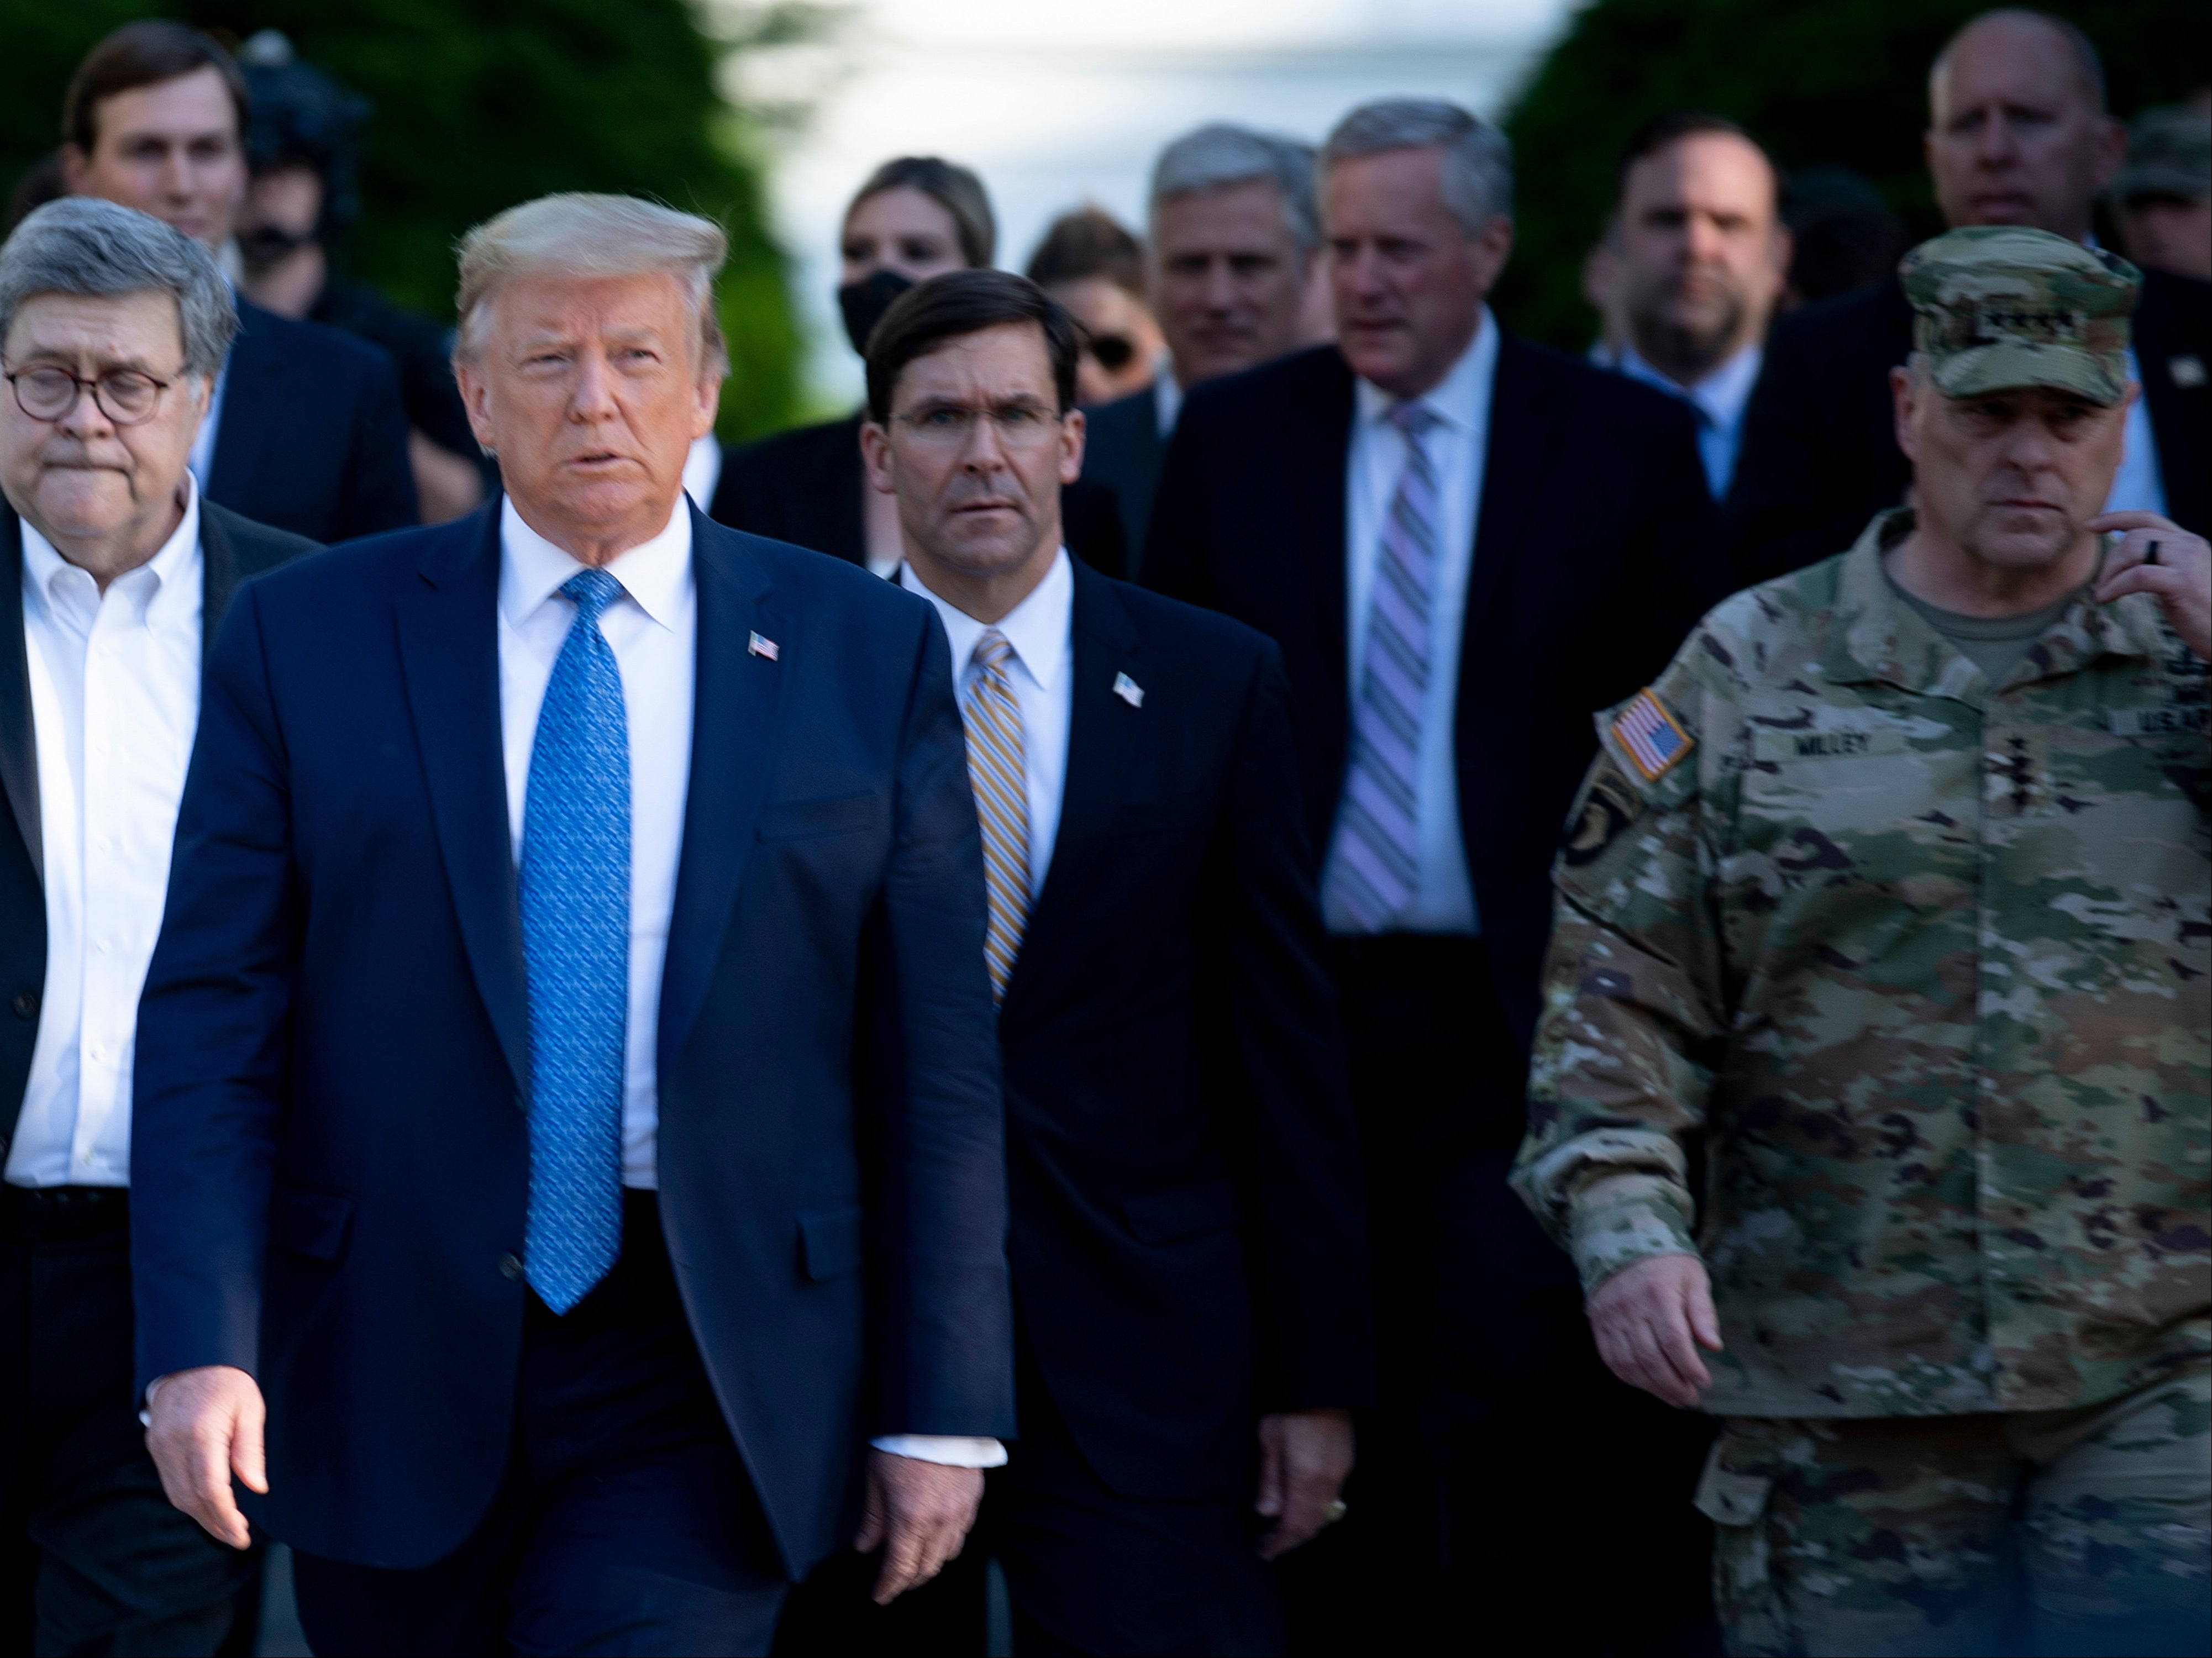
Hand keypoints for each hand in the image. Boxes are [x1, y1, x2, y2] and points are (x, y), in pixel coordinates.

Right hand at [143, 1365, 266, 1548]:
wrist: (190, 1357)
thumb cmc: (227, 1381)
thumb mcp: (250, 1408)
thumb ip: (250, 1450)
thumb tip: (256, 1487)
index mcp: (201, 1434)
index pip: (210, 1489)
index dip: (225, 1517)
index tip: (242, 1534)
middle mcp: (174, 1444)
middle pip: (190, 1499)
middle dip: (214, 1523)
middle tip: (236, 1537)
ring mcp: (160, 1447)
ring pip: (177, 1495)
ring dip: (200, 1516)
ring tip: (225, 1527)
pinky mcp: (155, 1447)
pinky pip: (170, 1483)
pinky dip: (188, 1500)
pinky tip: (206, 1506)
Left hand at [854, 1449, 982, 1604]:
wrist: (938, 1412)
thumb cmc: (905, 1440)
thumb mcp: (876, 1478)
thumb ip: (872, 1518)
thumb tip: (865, 1545)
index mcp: (909, 1520)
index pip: (899, 1569)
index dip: (888, 1587)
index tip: (880, 1595)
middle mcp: (938, 1522)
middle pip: (926, 1568)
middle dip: (908, 1580)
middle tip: (895, 1582)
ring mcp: (960, 1512)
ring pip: (947, 1554)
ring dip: (930, 1563)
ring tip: (916, 1561)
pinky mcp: (973, 1499)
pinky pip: (963, 1533)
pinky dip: (949, 1543)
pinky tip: (938, 1536)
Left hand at [1254, 1408, 1353, 1559]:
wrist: (1323, 1385)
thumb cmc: (1290, 1411)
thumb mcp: (1270, 1441)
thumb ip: (1269, 1480)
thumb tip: (1267, 1513)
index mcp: (1306, 1480)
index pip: (1294, 1526)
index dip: (1279, 1544)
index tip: (1264, 1552)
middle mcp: (1328, 1483)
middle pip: (1313, 1525)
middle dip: (1292, 1538)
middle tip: (1271, 1542)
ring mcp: (1341, 1475)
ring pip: (1325, 1515)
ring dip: (1305, 1526)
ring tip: (1283, 1526)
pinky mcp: (1346, 1465)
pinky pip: (1332, 1499)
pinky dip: (1316, 1510)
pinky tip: (1300, 1504)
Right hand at [1586, 1254, 1721, 1408]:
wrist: (1621, 1242)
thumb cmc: (1666, 1263)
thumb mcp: (1693, 1278)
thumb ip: (1702, 1312)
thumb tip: (1713, 1346)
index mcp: (1658, 1293)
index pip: (1674, 1341)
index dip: (1690, 1367)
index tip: (1704, 1382)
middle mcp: (1630, 1306)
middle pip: (1651, 1357)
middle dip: (1674, 1385)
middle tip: (1690, 1398)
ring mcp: (1610, 1316)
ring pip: (1629, 1363)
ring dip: (1653, 1387)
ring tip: (1674, 1398)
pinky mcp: (1599, 1323)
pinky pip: (1611, 1359)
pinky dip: (1630, 1378)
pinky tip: (1648, 1385)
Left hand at [2091, 513, 2211, 660]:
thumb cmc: (2203, 613)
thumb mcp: (2180, 580)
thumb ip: (2159, 565)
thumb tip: (2125, 565)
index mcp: (2188, 542)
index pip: (2147, 519)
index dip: (2116, 518)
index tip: (2090, 525)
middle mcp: (2190, 545)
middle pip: (2134, 537)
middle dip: (2109, 559)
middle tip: (2100, 585)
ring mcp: (2188, 561)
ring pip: (2133, 550)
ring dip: (2109, 573)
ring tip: (2103, 593)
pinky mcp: (2183, 582)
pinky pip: (2136, 576)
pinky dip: (2114, 587)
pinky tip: (2105, 599)